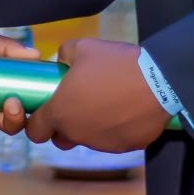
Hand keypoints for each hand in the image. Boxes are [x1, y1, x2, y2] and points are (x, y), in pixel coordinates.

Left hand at [24, 39, 168, 153]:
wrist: (159, 80)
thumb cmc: (115, 63)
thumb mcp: (82, 47)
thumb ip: (63, 56)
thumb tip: (62, 62)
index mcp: (61, 112)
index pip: (35, 131)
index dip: (37, 122)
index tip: (45, 109)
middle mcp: (78, 134)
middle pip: (61, 139)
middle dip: (63, 127)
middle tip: (76, 105)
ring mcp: (102, 144)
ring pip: (87, 140)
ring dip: (90, 126)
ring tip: (106, 102)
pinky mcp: (125, 147)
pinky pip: (113, 140)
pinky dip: (114, 129)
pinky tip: (125, 110)